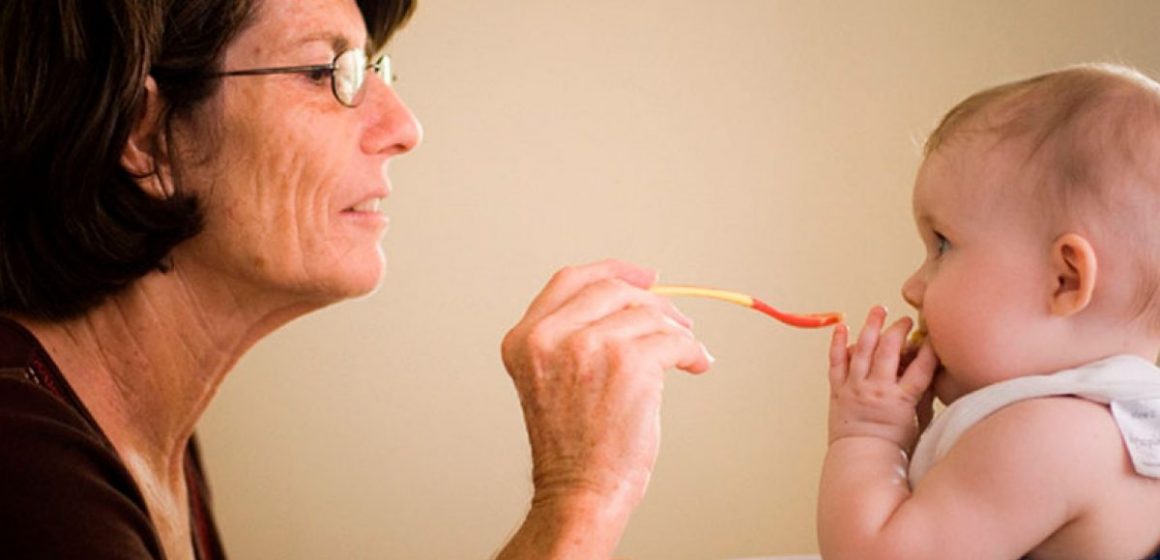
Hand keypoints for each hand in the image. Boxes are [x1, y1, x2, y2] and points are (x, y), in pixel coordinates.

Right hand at [501, 260, 713, 516]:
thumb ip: (574, 334)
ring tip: (687, 353)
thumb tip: (636, 296)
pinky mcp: (629, 363)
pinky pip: (674, 341)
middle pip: (613, 291)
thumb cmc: (573, 445)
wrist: (579, 492)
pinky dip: (692, 352)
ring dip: (676, 332)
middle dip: (653, 304)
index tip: (646, 276)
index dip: (612, 270)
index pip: (570, 281)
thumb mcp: (552, 377)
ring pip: (649, 315)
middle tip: (678, 323)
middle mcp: (550, 337)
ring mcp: (589, 347)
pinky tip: (695, 365)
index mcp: (525, 339)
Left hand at [827, 306, 936, 449]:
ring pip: (862, 349)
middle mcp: (877, 390)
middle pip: (889, 350)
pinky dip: (838, 342)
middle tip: (906, 319)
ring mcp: (855, 388)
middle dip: (899, 329)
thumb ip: (924, 395)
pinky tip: (842, 326)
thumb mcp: (918, 421)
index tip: (934, 333)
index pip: (921, 366)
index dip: (929, 347)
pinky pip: (836, 361)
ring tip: (879, 309)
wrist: (861, 459)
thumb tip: (933, 371)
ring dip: (871, 326)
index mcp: (901, 400)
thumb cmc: (894, 445)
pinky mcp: (838, 389)